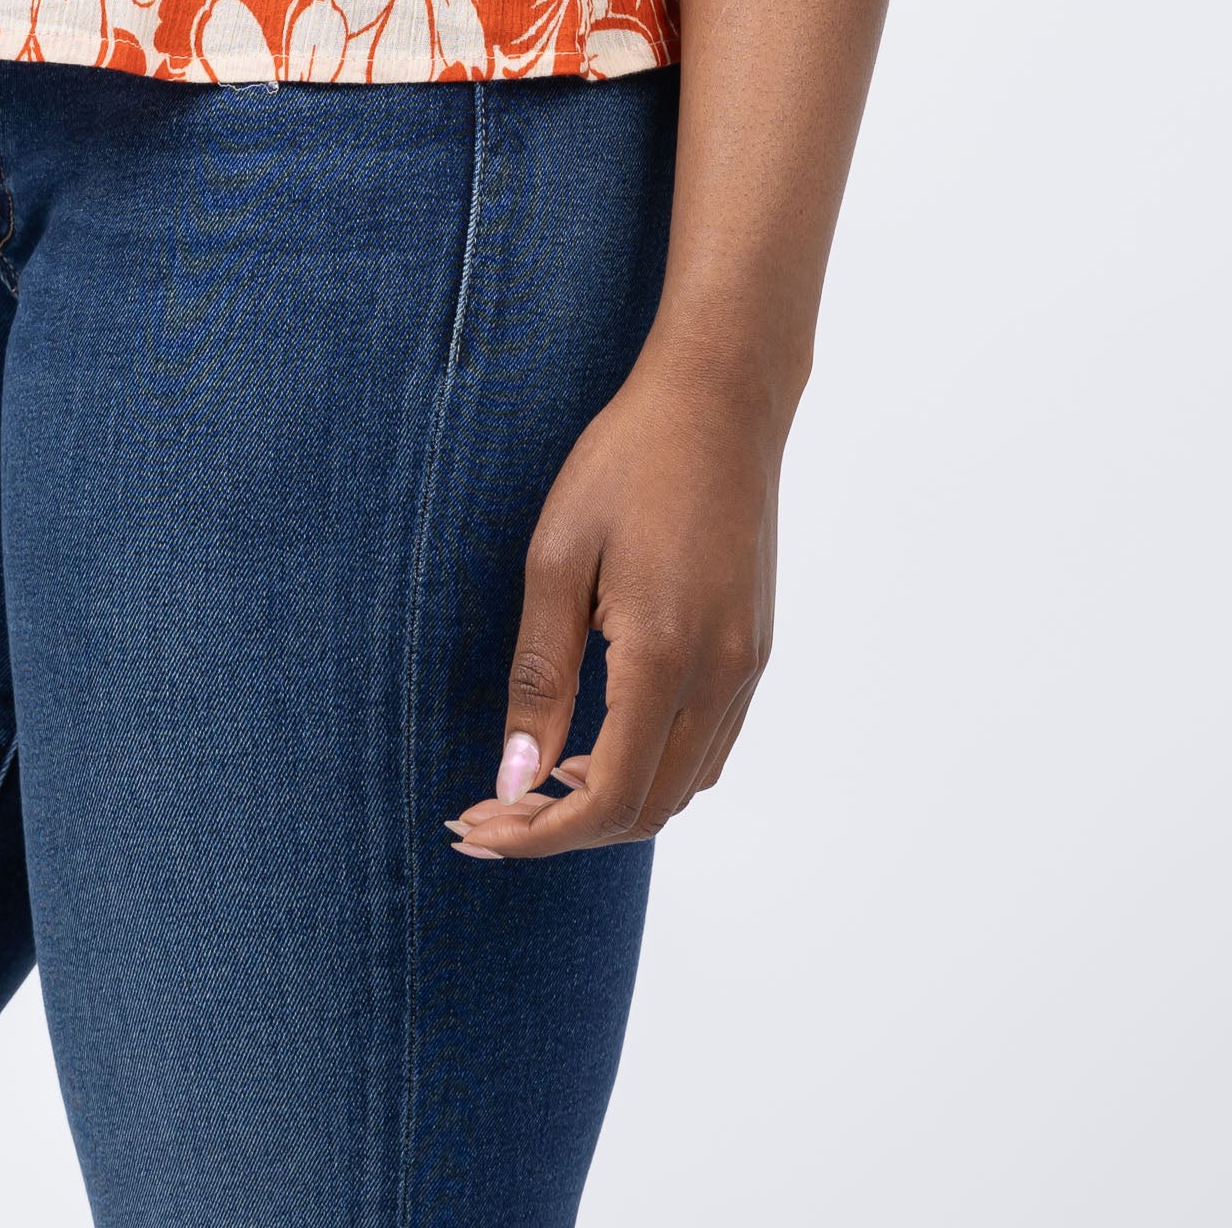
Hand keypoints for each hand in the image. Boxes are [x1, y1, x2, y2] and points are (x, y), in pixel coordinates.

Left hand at [447, 345, 784, 859]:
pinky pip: (709, 746)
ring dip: (613, 803)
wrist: (721, 399)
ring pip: (685, 787)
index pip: (608, 796)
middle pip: (648, 810)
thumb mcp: (556, 557)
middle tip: (489, 816)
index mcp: (665, 654)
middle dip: (565, 829)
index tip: (477, 828)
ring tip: (539, 782)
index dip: (540, 832)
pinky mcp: (755, 648)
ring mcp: (747, 665)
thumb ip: (539, 676)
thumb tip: (515, 778)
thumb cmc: (627, 460)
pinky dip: (654, 768)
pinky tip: (601, 739)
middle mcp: (720, 675)